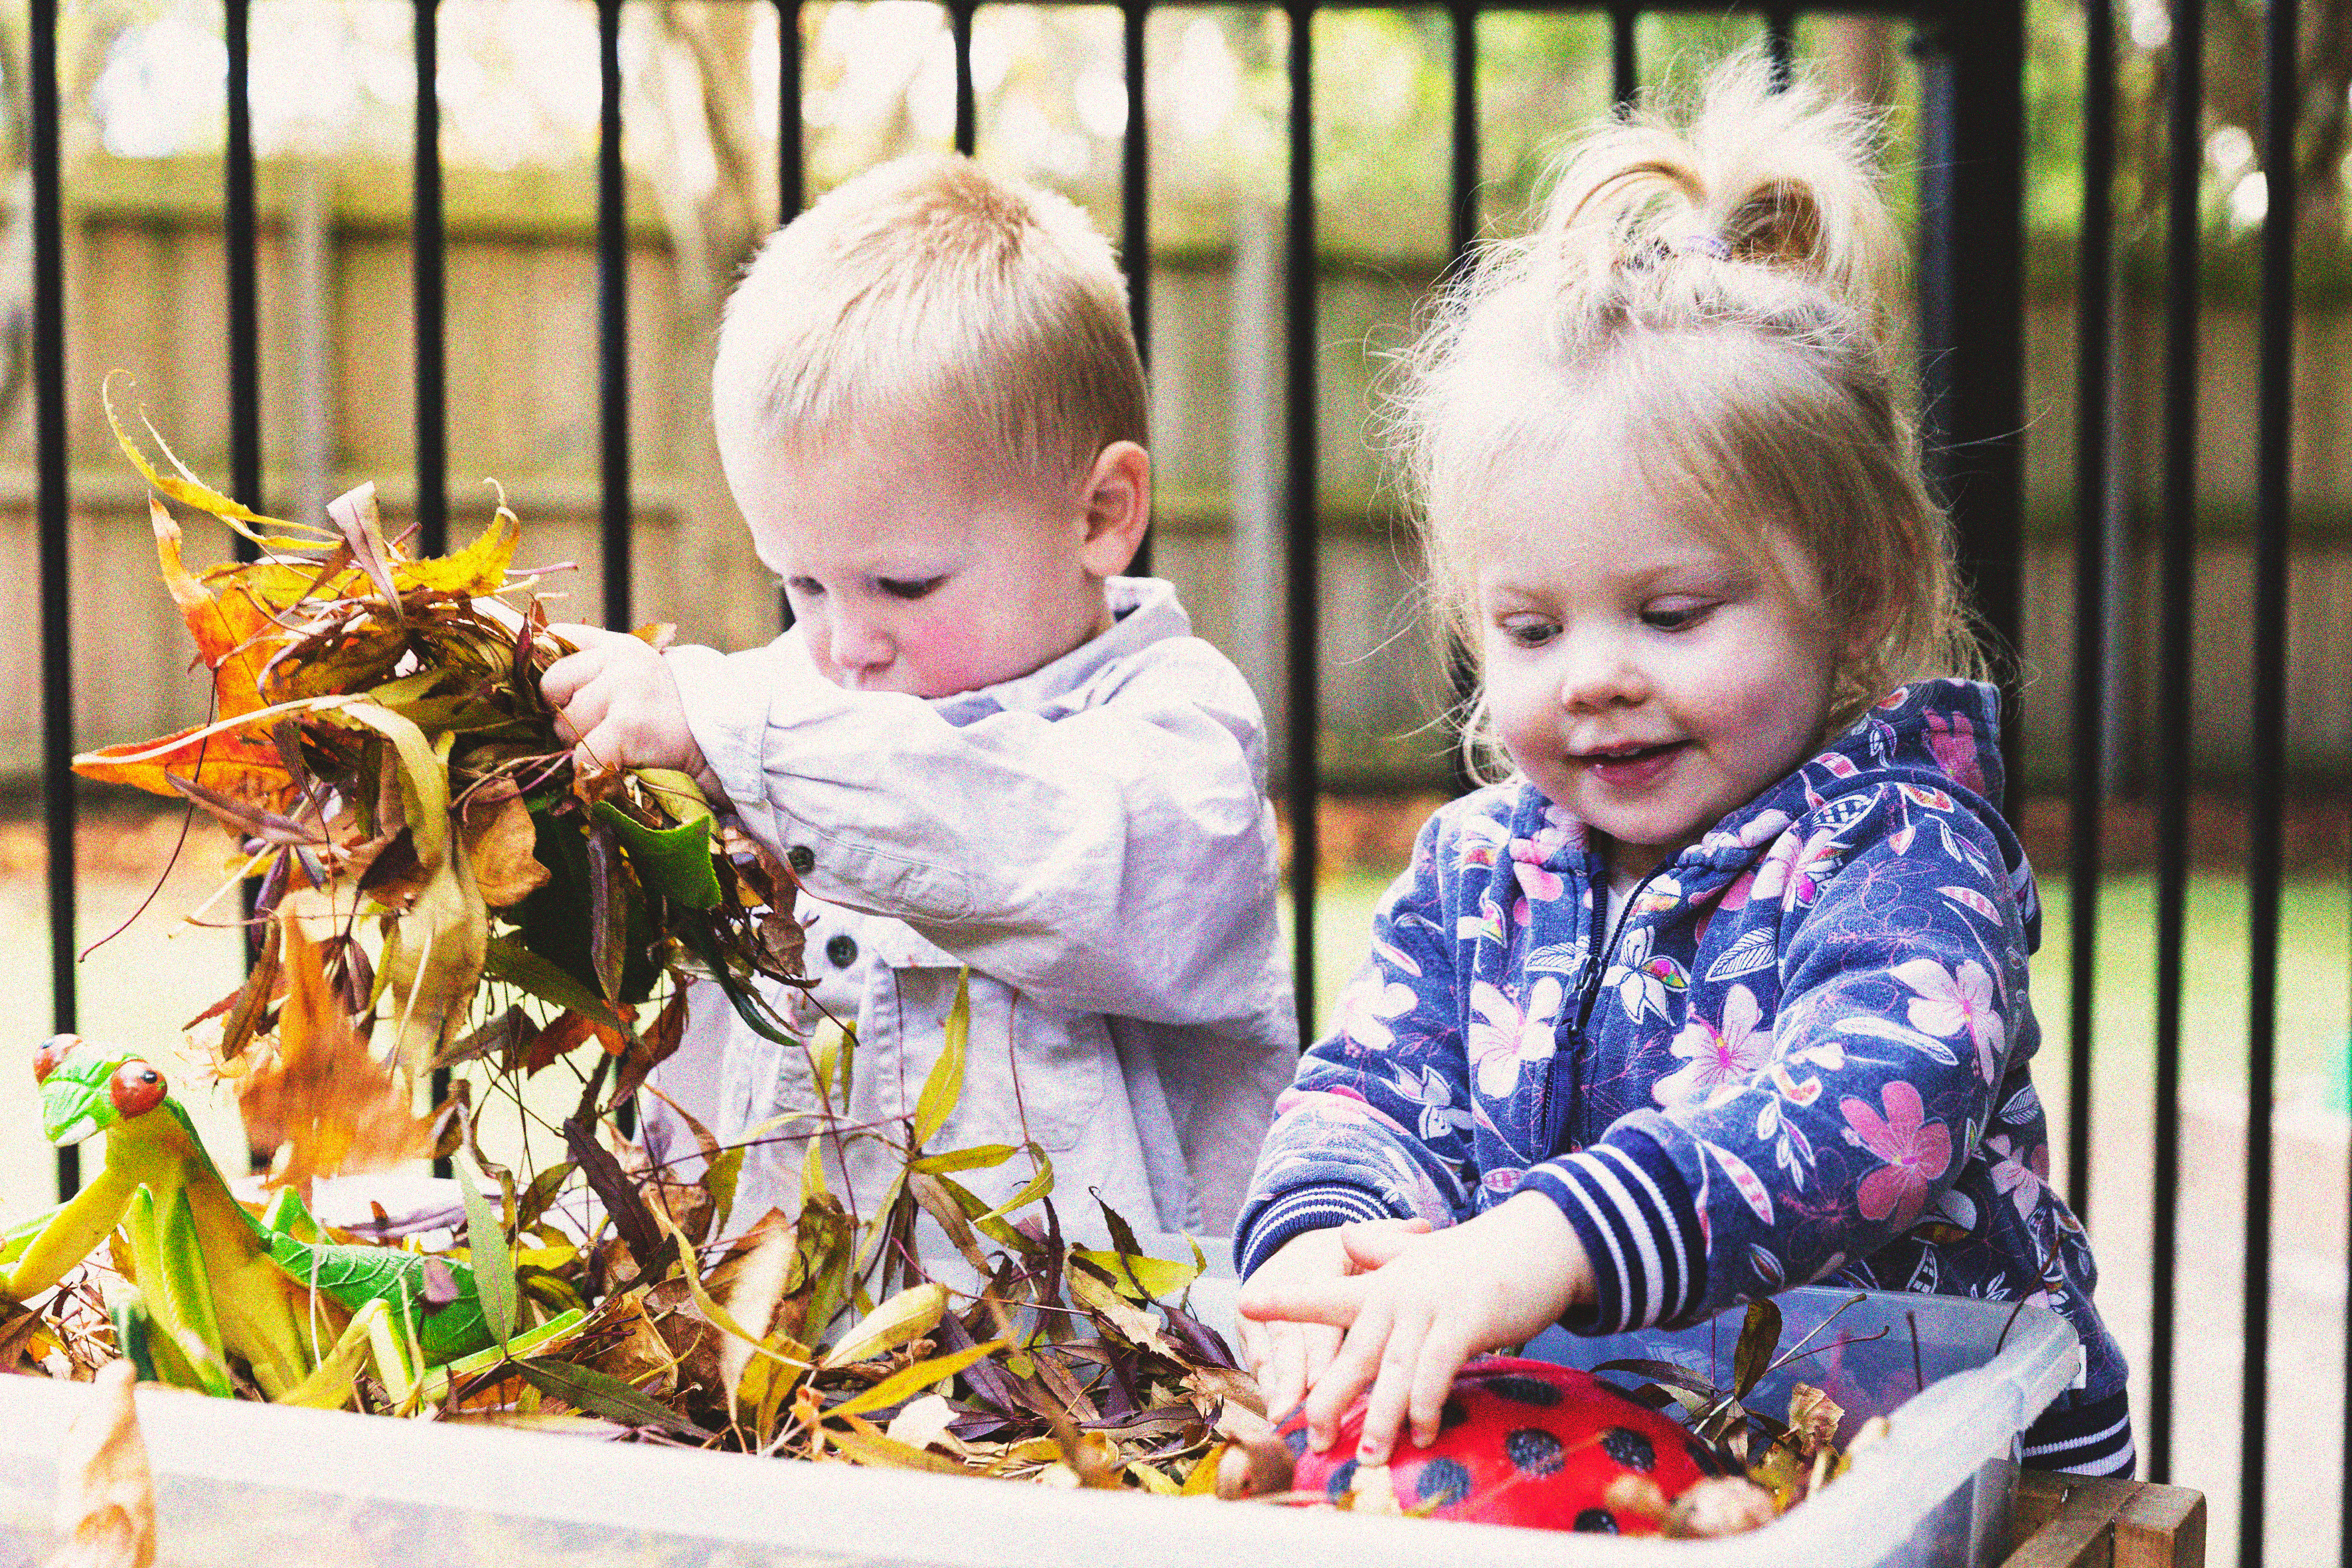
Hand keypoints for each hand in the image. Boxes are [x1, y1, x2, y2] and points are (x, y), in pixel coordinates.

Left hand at [541, 624, 717, 793]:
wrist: (717, 749)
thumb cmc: (667, 717)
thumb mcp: (637, 674)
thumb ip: (594, 658)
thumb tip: (537, 649)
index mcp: (621, 646)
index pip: (556, 639)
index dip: (557, 676)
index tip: (572, 696)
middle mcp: (622, 660)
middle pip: (553, 688)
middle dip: (566, 716)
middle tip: (601, 729)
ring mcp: (626, 689)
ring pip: (564, 724)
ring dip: (581, 744)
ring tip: (617, 746)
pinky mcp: (628, 724)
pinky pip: (582, 755)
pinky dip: (591, 769)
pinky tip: (615, 765)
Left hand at [1238, 1191, 1593, 1463]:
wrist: (1535, 1243)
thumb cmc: (1478, 1256)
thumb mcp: (1423, 1252)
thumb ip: (1382, 1251)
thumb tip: (1344, 1235)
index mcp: (1383, 1281)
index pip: (1325, 1293)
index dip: (1286, 1301)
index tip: (1244, 1304)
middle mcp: (1397, 1295)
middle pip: (1351, 1353)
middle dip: (1329, 1399)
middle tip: (1311, 1438)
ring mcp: (1428, 1308)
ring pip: (1390, 1371)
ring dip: (1378, 1418)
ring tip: (1367, 1456)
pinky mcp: (1462, 1323)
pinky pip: (1434, 1373)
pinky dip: (1426, 1406)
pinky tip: (1424, 1434)